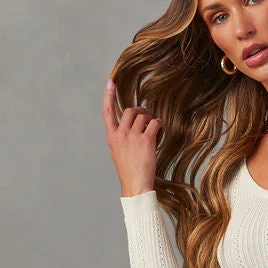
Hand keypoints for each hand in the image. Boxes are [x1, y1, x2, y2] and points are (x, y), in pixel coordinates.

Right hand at [103, 78, 160, 195]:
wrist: (136, 185)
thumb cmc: (129, 170)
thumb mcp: (118, 151)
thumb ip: (122, 136)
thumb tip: (134, 122)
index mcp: (112, 136)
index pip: (107, 112)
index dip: (108, 96)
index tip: (110, 82)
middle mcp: (121, 134)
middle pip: (130, 111)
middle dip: (140, 111)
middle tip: (146, 117)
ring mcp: (133, 137)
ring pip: (143, 116)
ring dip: (150, 118)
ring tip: (153, 127)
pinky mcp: (146, 141)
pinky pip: (154, 124)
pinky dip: (158, 124)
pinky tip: (160, 129)